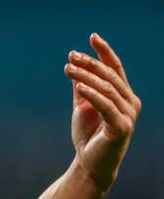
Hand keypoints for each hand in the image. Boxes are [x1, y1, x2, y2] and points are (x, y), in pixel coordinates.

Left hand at [64, 33, 140, 192]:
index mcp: (123, 95)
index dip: (105, 52)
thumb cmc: (88, 133)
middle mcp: (130, 102)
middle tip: (71, 56)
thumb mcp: (82, 104)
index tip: (93, 36)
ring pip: (107, 88)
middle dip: (91, 63)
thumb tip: (74, 63)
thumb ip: (81, 86)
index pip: (116, 68)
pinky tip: (79, 85)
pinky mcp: (122, 128)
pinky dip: (93, 94)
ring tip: (68, 68)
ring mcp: (129, 115)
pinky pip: (106, 106)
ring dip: (87, 76)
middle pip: (110, 75)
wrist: (89, 161)